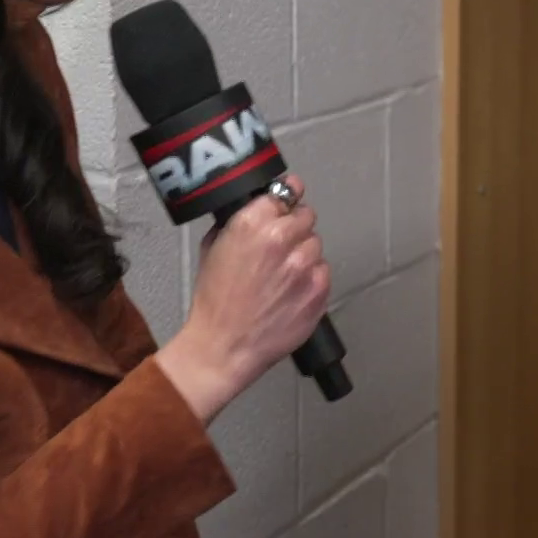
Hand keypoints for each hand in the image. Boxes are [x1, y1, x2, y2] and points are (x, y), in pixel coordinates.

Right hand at [158, 174, 331, 421]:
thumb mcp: (213, 248)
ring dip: (303, 254)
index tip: (286, 203)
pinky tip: (291, 292)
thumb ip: (237, 222)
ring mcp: (304, 264)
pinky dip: (312, 278)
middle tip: (281, 248)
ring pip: (316, 244)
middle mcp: (282, 239)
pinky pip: (324, 271)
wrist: (225, 346)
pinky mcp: (319, 288)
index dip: (284, 200)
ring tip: (283, 275)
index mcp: (252, 224)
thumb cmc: (215, 302)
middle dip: (294, 227)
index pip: (284, 192)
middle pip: (305, 216)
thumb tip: (255, 208)